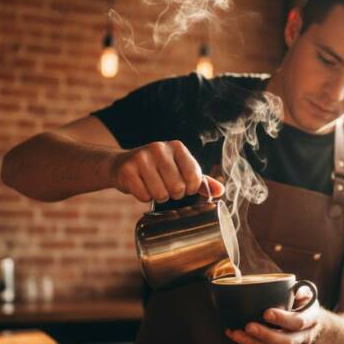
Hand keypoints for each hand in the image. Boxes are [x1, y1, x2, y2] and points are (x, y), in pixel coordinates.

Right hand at [109, 140, 224, 202]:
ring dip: (158, 197)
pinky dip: (143, 197)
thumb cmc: (157, 169)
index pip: (194, 177)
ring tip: (153, 187)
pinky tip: (140, 186)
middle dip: (173, 194)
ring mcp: (141, 158)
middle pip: (178, 188)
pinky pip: (143, 196)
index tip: (184, 186)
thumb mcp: (179, 170)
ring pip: (160, 194)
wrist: (122, 164)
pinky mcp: (127, 170)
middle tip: (166, 188)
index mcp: (177, 147)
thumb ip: (200, 180)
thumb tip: (221, 191)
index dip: (191, 189)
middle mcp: (159, 148)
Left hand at [225, 286, 322, 343]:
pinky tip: (234, 335)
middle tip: (248, 326)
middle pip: (286, 341)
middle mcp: (303, 337)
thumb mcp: (307, 295)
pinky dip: (248, 343)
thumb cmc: (306, 305)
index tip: (266, 313)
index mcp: (310, 319)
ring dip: (252, 342)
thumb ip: (299, 290)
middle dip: (266, 335)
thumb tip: (288, 286)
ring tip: (236, 333)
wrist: (315, 327)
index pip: (298, 322)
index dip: (283, 319)